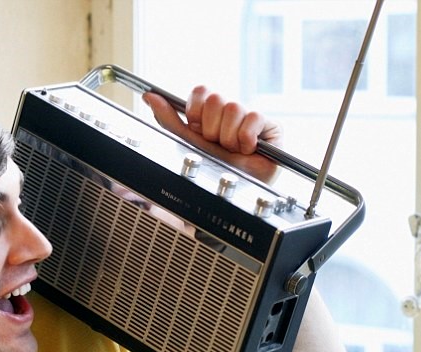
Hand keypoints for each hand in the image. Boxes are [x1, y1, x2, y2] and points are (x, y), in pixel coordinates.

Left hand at [142, 86, 282, 184]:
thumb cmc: (210, 169)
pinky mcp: (270, 126)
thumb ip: (167, 118)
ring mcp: (250, 117)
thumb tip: (149, 96)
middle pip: (216, 99)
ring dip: (227, 137)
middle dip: (210, 128)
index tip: (196, 130)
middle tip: (215, 144)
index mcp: (210, 112)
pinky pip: (254, 117)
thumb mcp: (184, 142)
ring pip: (234, 108)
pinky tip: (247, 150)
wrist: (232, 190)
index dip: (196, 112)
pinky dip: (246, 139)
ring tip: (230, 150)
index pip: (201, 91)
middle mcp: (230, 111)